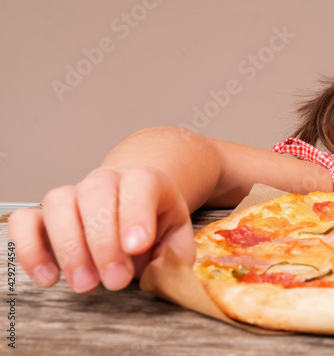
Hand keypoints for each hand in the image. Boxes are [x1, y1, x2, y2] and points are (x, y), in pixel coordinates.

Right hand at [9, 166, 194, 292]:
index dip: (137, 214)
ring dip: (69, 248)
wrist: (135, 207)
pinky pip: (25, 221)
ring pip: (59, 203)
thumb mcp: (178, 237)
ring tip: (86, 284)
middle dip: (104, 242)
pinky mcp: (45, 215)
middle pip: (96, 193)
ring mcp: (73, 194)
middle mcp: (106, 180)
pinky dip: (31, 249)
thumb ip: (176, 253)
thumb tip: (163, 270)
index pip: (140, 184)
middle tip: (116, 281)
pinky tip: (49, 277)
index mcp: (145, 180)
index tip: (137, 246)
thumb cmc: (155, 224)